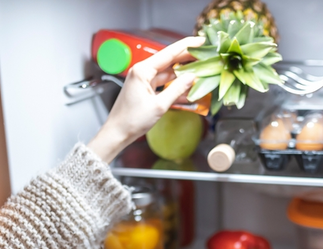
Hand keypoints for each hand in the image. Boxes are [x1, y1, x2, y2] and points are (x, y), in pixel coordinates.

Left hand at [87, 36, 204, 162]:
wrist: (117, 133)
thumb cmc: (132, 120)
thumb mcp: (159, 106)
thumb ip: (177, 90)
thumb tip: (192, 78)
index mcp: (142, 71)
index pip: (168, 53)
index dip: (186, 46)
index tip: (200, 41)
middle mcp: (142, 72)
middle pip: (169, 61)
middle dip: (187, 58)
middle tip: (205, 55)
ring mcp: (144, 81)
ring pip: (168, 73)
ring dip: (183, 74)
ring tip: (201, 72)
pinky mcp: (145, 90)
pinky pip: (163, 84)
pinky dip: (175, 87)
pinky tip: (188, 89)